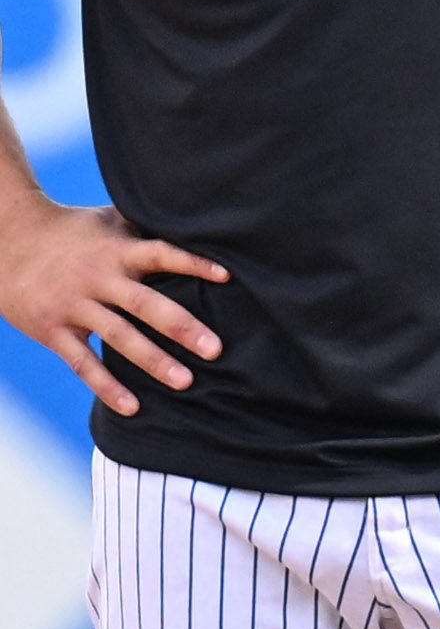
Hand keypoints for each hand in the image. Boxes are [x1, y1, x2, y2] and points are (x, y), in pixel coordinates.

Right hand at [0, 199, 226, 416]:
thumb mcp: (109, 221)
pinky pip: (83, 363)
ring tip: (186, 382)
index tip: (227, 276)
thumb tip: (199, 222)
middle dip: (182, 327)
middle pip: (145, 304)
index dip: (193, 263)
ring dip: (153, 361)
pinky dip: (107, 386)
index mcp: (117, 251)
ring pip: (118, 337)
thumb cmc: (72, 231)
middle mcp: (98, 279)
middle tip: (216, 350)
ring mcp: (74, 306)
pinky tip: (132, 407)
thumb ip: (147, 228)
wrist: (7, 239)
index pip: (161, 254)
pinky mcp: (52, 330)